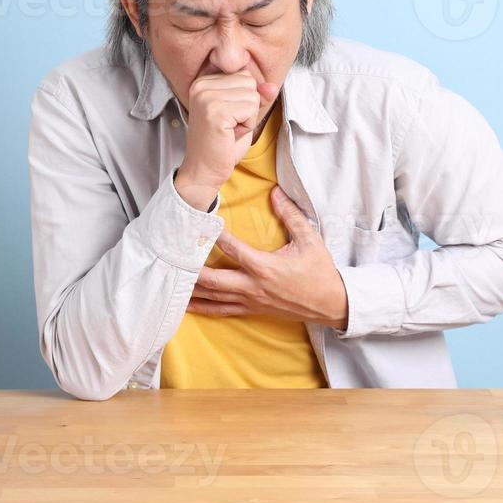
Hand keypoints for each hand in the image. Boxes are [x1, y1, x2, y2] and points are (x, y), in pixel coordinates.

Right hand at [174, 70, 279, 209]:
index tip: (227, 116)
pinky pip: (251, 109)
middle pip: (249, 82)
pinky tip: (230, 134)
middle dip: (248, 107)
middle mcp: (201, 85)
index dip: (245, 99)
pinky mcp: (215, 111)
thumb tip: (272, 86)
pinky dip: (247, 125)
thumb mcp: (243, 113)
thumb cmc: (223, 144)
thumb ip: (257, 95)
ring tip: (229, 130)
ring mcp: (206, 97)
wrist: (204, 171)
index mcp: (204, 81)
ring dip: (248, 117)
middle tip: (229, 125)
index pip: (244, 74)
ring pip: (252, 95)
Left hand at [186, 186, 349, 330]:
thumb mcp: (309, 240)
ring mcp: (251, 301)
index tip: (198, 225)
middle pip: (213, 279)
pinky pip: (222, 311)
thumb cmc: (320, 271)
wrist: (331, 304)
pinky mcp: (252, 310)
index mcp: (265, 267)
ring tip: (170, 279)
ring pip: (214, 297)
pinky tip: (186, 305)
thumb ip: (291, 215)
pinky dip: (202, 307)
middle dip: (191, 270)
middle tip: (172, 258)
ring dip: (191, 289)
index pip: (233, 250)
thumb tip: (275, 192)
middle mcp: (253, 286)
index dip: (214, 237)